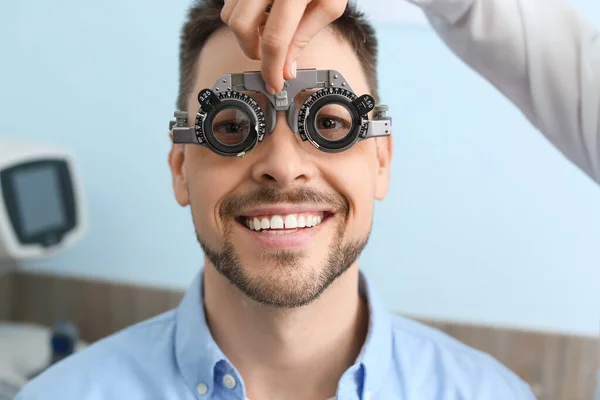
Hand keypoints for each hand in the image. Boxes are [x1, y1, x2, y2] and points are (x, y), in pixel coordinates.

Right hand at [221, 0, 347, 94]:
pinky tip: (262, 13)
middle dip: (252, 49)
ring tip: (268, 29)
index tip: (273, 84)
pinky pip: (229, 0)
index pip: (276, 40)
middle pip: (241, 27)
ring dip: (245, 32)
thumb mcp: (330, 5)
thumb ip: (305, 36)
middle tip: (269, 55)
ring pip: (229, 14)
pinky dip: (241, 14)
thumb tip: (286, 68)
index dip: (272, 68)